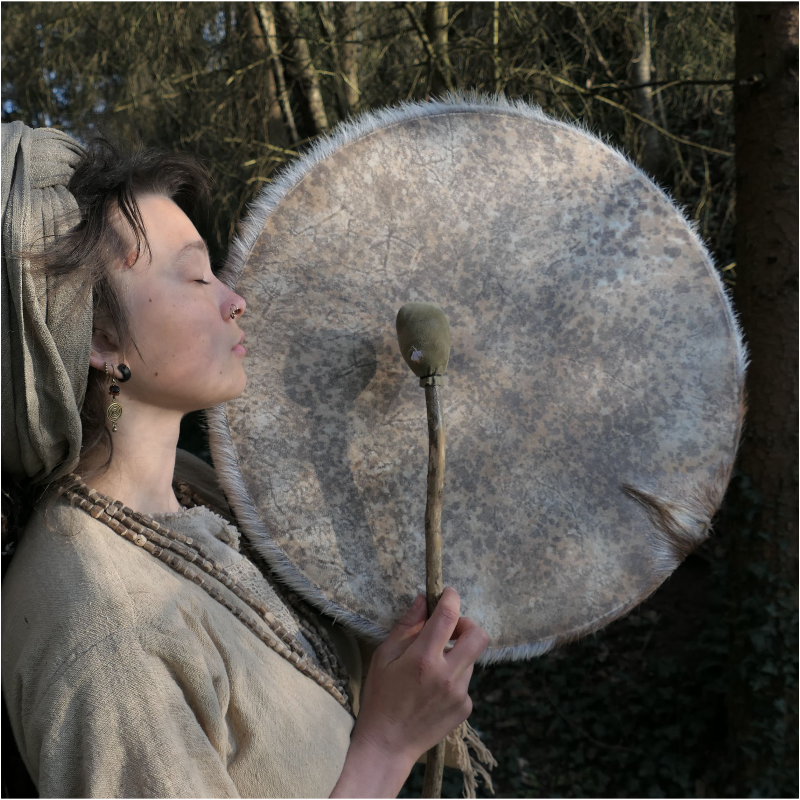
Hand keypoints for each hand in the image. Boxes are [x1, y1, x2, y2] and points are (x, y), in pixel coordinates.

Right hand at [353, 587, 489, 763]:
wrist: (388, 745)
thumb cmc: (380, 698)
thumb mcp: (384, 657)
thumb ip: (406, 626)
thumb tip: (422, 600)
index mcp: (423, 659)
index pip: (448, 616)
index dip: (451, 598)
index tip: (447, 593)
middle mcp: (447, 675)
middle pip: (479, 636)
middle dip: (467, 624)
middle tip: (450, 630)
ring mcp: (459, 694)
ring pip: (470, 659)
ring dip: (457, 654)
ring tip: (432, 667)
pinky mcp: (465, 708)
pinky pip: (466, 681)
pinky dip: (454, 677)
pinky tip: (433, 690)